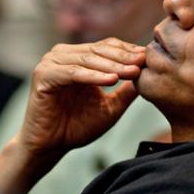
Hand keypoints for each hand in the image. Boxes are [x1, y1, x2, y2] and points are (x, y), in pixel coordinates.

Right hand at [17, 38, 146, 154]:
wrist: (50, 146)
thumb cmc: (77, 127)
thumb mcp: (110, 107)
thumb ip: (126, 91)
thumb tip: (149, 76)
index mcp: (78, 57)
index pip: (107, 46)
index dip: (128, 51)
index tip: (148, 58)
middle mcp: (63, 55)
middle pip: (99, 49)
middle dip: (123, 57)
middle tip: (143, 62)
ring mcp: (51, 62)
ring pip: (88, 59)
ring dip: (112, 66)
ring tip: (132, 72)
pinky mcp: (44, 74)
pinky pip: (73, 72)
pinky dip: (93, 76)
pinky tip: (111, 80)